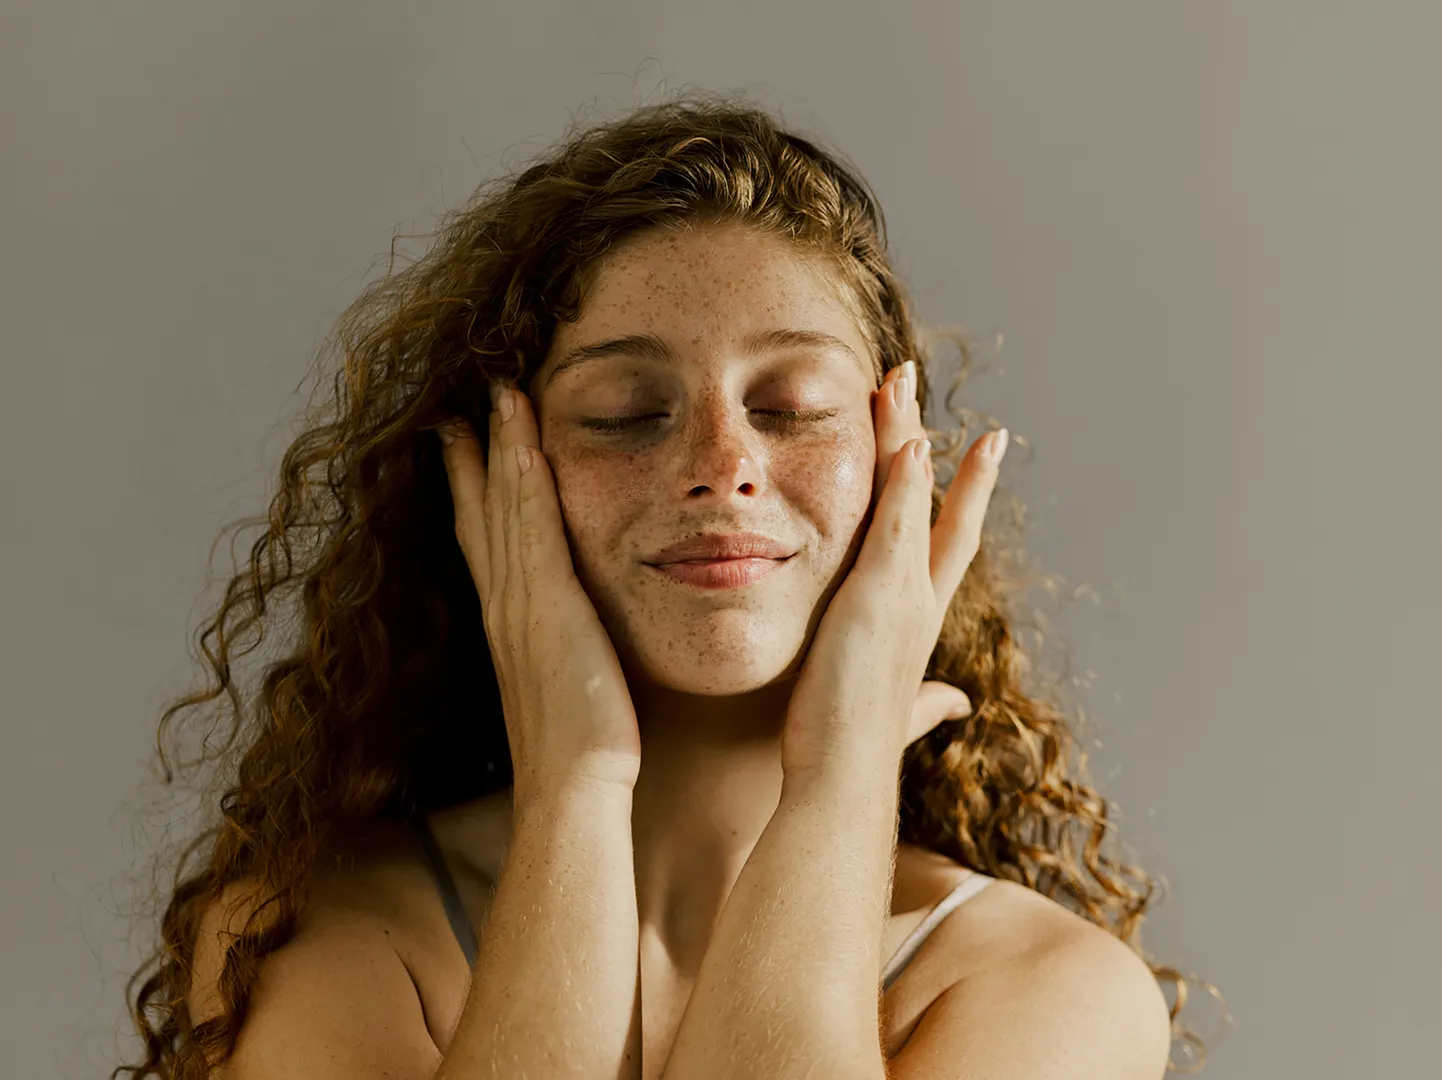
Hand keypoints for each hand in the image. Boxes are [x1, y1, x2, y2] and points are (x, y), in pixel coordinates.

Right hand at [435, 382, 641, 804]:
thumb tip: (580, 645)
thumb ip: (567, 655)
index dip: (471, 493)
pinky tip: (522, 436)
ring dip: (498, 447)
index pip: (484, 543)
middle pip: (480, 514)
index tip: (465, 449)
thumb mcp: (568, 689)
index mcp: (509, 625)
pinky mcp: (546, 604)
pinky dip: (522, 477)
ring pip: (503, 507)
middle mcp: (503, 606)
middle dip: (473, 457)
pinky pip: (531, 525)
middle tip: (461, 406)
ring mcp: (519, 602)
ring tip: (495, 395)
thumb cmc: (582, 752)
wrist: (575, 789)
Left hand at [780, 360, 1005, 779]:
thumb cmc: (853, 750)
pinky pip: (897, 526)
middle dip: (943, 449)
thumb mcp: (895, 711)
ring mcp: (905, 596)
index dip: (960, 495)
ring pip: (913, 499)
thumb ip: (928, 702)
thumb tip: (956, 704)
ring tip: (901, 380)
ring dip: (909, 436)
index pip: (945, 544)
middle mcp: (921, 602)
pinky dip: (908, 484)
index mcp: (917, 622)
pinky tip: (911, 440)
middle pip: (941, 507)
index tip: (970, 450)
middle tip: (925, 388)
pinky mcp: (880, 599)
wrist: (841, 780)